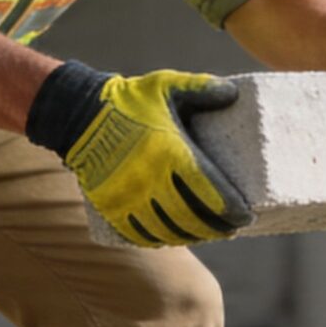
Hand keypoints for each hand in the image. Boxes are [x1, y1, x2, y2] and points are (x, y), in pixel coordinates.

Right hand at [27, 62, 254, 247]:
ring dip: (193, 237)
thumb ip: (202, 89)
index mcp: (172, 153)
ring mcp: (130, 197)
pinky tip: (173, 237)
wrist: (79, 115)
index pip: (211, 192)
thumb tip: (233, 96)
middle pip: (194, 218)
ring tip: (207, 234)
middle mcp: (152, 180)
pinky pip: (141, 234)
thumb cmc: (129, 100)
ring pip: (169, 231)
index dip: (232, 210)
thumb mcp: (167, 85)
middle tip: (231, 229)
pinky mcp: (112, 207)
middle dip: (218, 228)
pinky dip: (160, 240)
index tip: (246, 216)